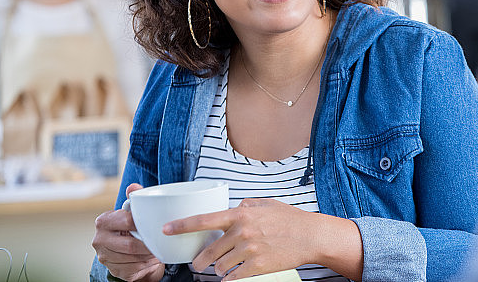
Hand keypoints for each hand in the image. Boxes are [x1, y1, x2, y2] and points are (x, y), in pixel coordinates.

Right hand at [92, 183, 164, 281]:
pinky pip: (135, 269)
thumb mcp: (132, 212)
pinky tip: (152, 258)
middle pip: (130, 245)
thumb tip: (133, 187)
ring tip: (159, 248)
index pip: (126, 221)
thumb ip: (134, 198)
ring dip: (149, 255)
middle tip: (161, 240)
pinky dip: (147, 264)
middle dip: (148, 244)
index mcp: (103, 222)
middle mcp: (99, 240)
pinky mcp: (115, 271)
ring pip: (133, 258)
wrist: (128, 250)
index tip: (155, 223)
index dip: (142, 223)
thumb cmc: (130, 227)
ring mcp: (105, 258)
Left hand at [164, 198, 321, 279]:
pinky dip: (230, 278)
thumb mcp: (266, 204)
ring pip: (219, 267)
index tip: (166, 229)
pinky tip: (234, 274)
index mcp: (241, 214)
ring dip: (219, 269)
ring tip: (226, 266)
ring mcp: (249, 250)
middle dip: (200, 261)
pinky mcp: (257, 266)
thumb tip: (234, 207)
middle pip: (208, 252)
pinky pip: (233, 278)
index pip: (204, 220)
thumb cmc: (290, 219)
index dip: (182, 225)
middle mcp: (242, 232)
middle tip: (199, 263)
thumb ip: (246, 205)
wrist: (311, 236)